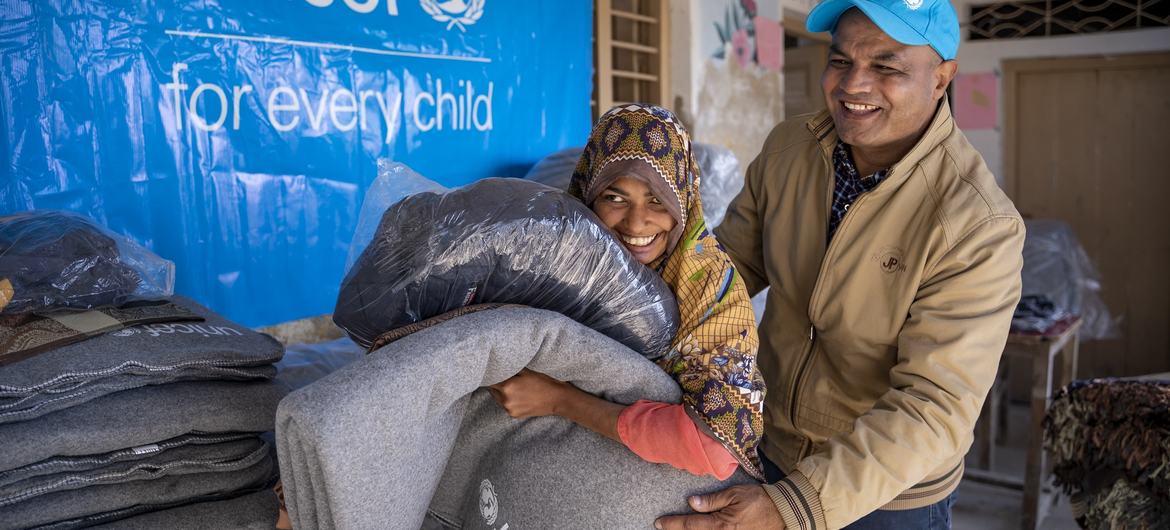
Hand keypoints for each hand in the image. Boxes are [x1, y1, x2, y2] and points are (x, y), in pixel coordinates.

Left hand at [487, 368, 572, 418]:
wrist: (557, 399)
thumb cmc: (543, 382)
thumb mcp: (526, 371)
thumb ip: (510, 369)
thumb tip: (497, 366)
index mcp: (507, 387)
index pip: (490, 380)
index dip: (491, 375)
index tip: (492, 371)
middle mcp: (505, 400)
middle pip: (492, 390)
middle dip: (497, 383)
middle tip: (506, 378)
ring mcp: (509, 409)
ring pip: (498, 398)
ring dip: (501, 392)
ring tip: (515, 387)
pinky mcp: (513, 415)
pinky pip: (505, 405)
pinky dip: (508, 400)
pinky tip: (519, 396)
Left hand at [654, 485, 784, 529]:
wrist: (782, 512)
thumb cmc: (758, 500)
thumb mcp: (734, 495)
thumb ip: (712, 501)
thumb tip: (692, 502)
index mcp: (721, 524)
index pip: (691, 525)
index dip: (673, 524)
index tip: (658, 523)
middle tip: (662, 527)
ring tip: (677, 528)